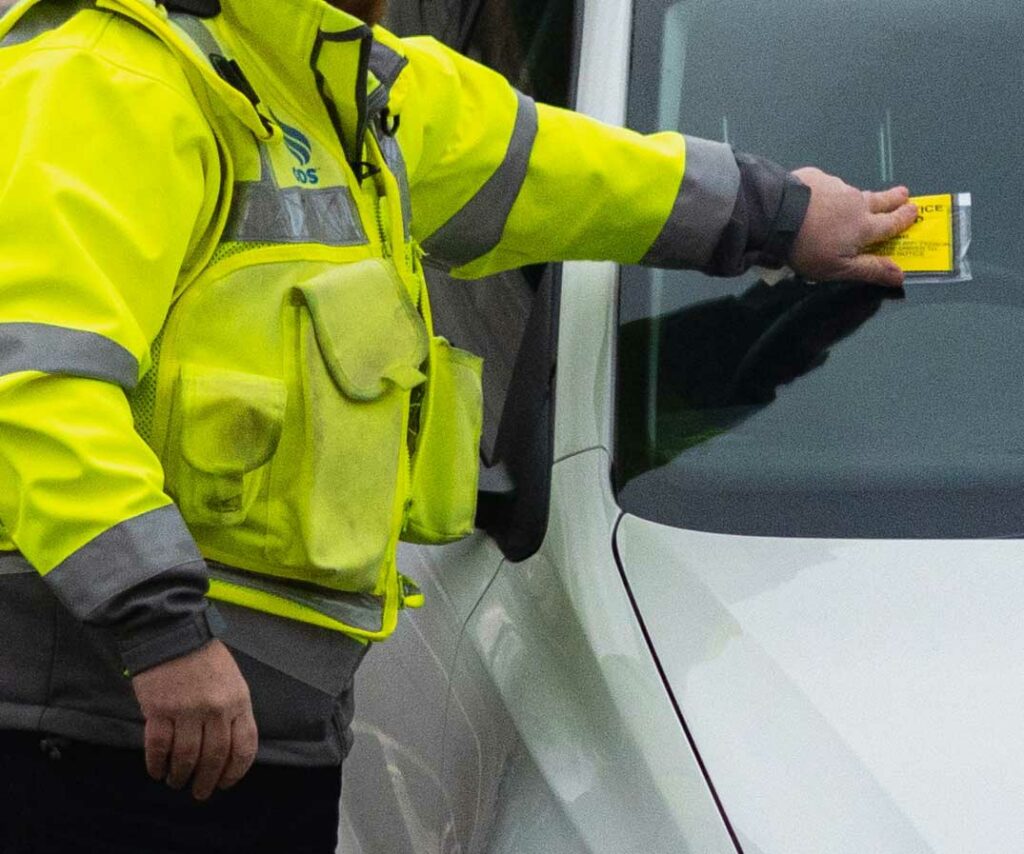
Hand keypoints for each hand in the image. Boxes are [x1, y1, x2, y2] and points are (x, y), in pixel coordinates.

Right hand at [131, 639, 257, 800]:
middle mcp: (216, 709)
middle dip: (207, 781)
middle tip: (200, 793)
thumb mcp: (231, 680)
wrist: (172, 631)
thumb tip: (227, 747)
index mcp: (239, 700)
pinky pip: (159, 748)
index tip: (225, 783)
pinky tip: (157, 771)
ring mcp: (187, 710)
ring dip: (181, 775)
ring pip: (186, 757)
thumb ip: (232, 710)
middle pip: (215, 758)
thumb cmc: (203, 656)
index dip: (235, 771)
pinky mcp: (159, 710)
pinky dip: (157, 765)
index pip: (244, 746)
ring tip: (177, 781)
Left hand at [789, 168, 917, 286]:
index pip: (891, 223)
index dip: (904, 218)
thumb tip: (902, 275)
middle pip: (880, 200)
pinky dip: (828, 192)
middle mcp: (856, 202)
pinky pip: (828, 185)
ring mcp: (837, 186)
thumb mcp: (839, 268)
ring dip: (857, 197)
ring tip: (855, 201)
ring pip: (852, 193)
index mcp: (864, 226)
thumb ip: (870, 269)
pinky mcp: (817, 178)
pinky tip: (818, 197)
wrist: (777, 213)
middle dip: (894, 198)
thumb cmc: (808, 247)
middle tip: (904, 193)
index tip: (915, 211)